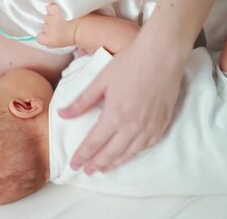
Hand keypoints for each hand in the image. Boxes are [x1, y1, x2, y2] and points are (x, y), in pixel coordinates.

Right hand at [36, 4, 78, 47]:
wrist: (84, 28)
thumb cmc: (74, 36)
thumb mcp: (60, 44)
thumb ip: (50, 42)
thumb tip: (44, 37)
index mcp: (49, 40)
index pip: (39, 37)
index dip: (44, 34)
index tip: (51, 33)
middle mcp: (49, 30)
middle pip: (43, 26)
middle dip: (50, 25)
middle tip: (59, 25)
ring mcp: (52, 20)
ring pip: (46, 16)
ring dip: (52, 16)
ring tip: (61, 18)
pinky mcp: (55, 10)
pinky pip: (49, 8)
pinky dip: (53, 8)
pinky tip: (59, 11)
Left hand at [60, 38, 185, 174]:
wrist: (162, 54)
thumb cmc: (129, 63)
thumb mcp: (100, 81)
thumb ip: (81, 102)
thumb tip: (62, 115)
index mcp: (115, 115)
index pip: (94, 143)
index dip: (82, 156)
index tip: (73, 165)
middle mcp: (133, 126)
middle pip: (111, 153)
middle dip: (96, 164)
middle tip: (86, 171)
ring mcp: (150, 126)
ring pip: (130, 153)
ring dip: (115, 163)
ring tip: (103, 169)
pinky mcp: (163, 123)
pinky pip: (147, 146)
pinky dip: (135, 154)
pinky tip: (128, 156)